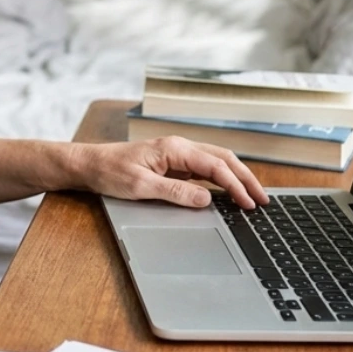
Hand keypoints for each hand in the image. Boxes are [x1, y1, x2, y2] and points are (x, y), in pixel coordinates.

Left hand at [86, 136, 267, 209]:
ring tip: (253, 197)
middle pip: (224, 159)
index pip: (216, 166)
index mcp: (175, 148)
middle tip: (263, 200)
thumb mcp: (141, 186)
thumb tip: (207, 199)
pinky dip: (221, 179)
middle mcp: (180, 147)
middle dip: (246, 179)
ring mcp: (177, 154)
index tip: (249, 204)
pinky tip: (228, 193)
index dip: (236, 186)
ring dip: (236, 178)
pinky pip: (204, 169)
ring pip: (216, 162)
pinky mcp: (173, 163)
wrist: (89, 165)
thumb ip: (175, 193)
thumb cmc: (110, 172)